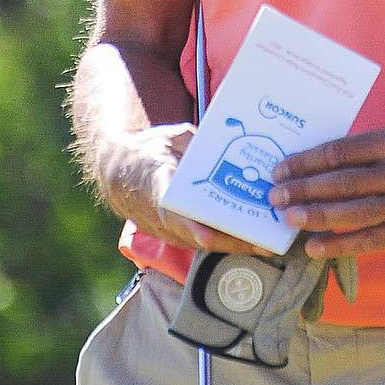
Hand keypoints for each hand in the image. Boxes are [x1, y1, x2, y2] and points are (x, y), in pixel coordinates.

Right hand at [113, 122, 272, 257]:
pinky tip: (250, 237)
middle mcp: (162, 215)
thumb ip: (193, 142)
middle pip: (199, 237)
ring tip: (266, 244)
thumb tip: (224, 141)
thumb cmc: (146, 153)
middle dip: (233, 242)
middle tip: (263, 243)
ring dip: (233, 246)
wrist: (118, 174)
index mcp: (158, 186)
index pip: (174, 212)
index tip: (214, 234)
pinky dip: (225, 241)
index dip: (195, 226)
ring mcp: (166, 230)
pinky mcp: (174, 235)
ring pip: (204, 244)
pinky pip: (203, 241)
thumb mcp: (169, 138)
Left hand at [269, 125, 384, 257]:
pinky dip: (340, 244)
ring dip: (316, 216)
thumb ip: (366, 148)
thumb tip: (315, 164)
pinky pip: (371, 241)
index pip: (341, 152)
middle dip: (303, 190)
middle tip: (276, 196)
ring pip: (353, 213)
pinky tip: (315, 246)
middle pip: (343, 183)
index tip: (281, 168)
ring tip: (288, 218)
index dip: (307, 162)